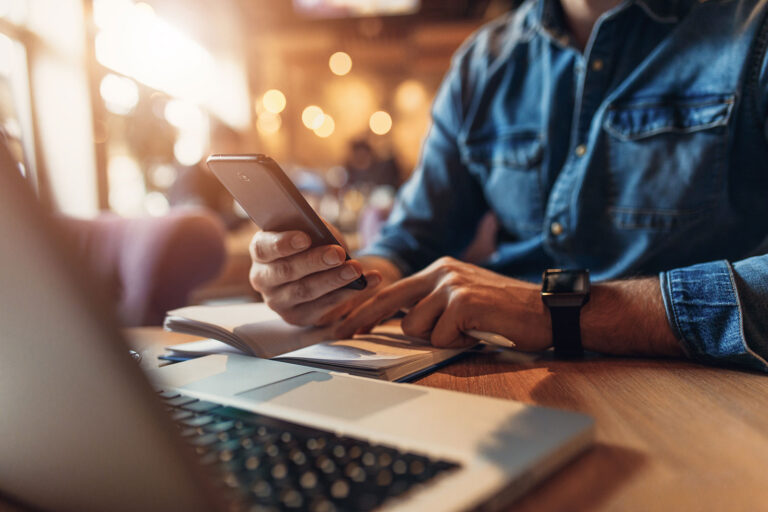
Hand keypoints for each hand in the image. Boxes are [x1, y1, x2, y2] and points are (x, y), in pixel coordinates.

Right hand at [249, 225, 382, 325]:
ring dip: (333, 280)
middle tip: (338, 254)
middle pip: (286, 271)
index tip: (305, 238)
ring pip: (305, 291)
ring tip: (356, 269)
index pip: (264, 248)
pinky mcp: (296, 317)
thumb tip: (322, 231)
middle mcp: (263, 278)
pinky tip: (367, 281)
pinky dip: (347, 293)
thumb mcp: (309, 230)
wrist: (318, 270)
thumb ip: (312, 228)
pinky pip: (323, 307)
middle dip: (314, 262)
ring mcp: (278, 301)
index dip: (283, 243)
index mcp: (260, 252)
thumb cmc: (311, 243)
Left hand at [335, 256, 551, 349]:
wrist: (546, 311)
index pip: (392, 289)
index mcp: (439, 270)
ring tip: (468, 331)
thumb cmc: (506, 312)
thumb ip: (434, 304)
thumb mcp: (463, 300)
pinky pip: (441, 337)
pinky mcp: (463, 302)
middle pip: (390, 301)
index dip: (364, 307)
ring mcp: (452, 285)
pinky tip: (479, 333)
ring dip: (440, 338)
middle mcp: (442, 272)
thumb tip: (402, 323)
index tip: (342, 322)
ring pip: (416, 327)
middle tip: (341, 334)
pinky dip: (458, 344)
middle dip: (363, 320)